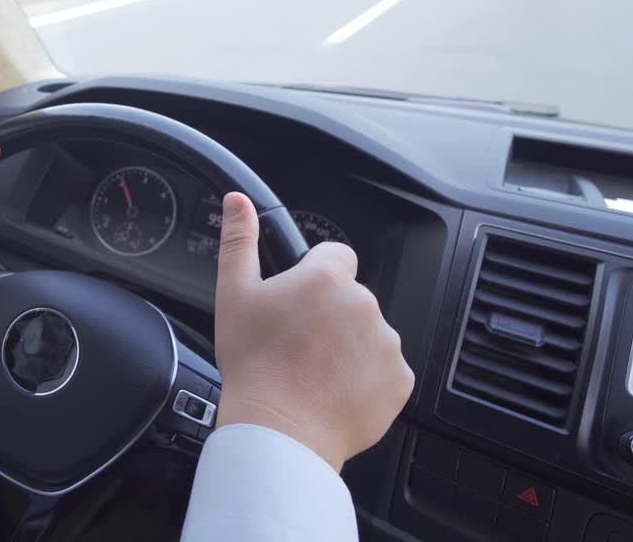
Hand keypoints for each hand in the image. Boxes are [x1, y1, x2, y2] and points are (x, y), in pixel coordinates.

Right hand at [212, 192, 412, 471]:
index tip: (298, 301)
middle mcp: (363, 304)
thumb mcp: (233, 295)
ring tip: (313, 370)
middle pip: (350, 296)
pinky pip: (383, 369)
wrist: (278, 431)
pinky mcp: (399, 379)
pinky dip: (364, 377)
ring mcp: (386, 342)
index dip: (314, 275)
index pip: (335, 255)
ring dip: (348, 345)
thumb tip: (238, 202)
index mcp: (325, 278)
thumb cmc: (253, 366)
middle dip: (330, 314)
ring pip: (368, 332)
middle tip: (297, 343)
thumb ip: (239, 241)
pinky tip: (333, 389)